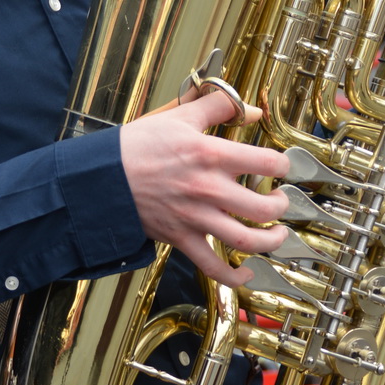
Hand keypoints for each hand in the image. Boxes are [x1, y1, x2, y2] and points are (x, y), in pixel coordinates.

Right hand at [120, 90, 289, 287]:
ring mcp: (195, 218)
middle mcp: (208, 190)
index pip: (266, 163)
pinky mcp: (181, 238)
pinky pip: (212, 266)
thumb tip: (251, 109)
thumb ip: (217, 107)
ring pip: (246, 241)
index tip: (281, 167)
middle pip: (263, 208)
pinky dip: (234, 277)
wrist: (101, 176)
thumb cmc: (137, 145)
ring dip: (270, 242)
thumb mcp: (178, 115)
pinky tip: (247, 274)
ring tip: (277, 234)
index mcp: (210, 155)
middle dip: (280, 206)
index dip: (283, 165)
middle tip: (279, 200)